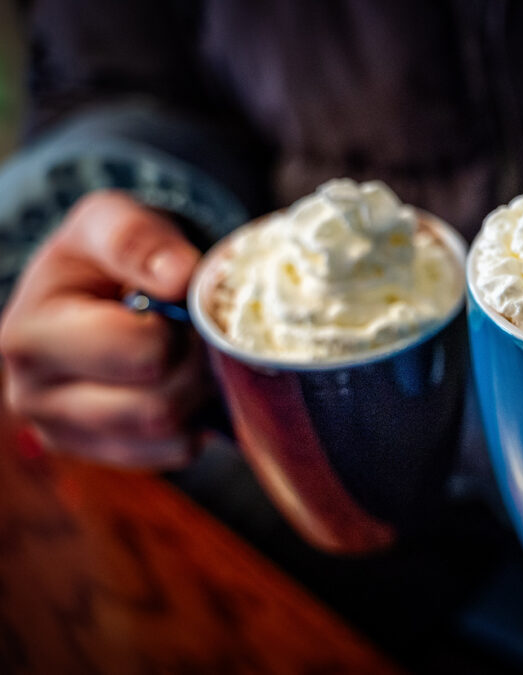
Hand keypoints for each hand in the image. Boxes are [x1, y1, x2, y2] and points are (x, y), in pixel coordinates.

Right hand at [0, 191, 209, 467]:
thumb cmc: (102, 254)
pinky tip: (179, 382)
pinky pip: (175, 455)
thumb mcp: (109, 220)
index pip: (140, 354)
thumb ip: (136, 237)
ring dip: (197, 395)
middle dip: (194, 366)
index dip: (179, 327)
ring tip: (186, 353)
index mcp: (29, 337)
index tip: (176, 301)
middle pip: (157, 409)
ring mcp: (66, 433)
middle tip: (195, 332)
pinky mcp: (102, 454)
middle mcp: (33, 397)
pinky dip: (194, 421)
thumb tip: (177, 278)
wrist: (98, 285)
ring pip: (169, 439)